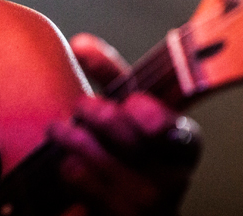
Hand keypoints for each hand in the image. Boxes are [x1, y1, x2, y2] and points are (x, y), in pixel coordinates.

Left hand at [45, 34, 201, 215]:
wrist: (129, 206)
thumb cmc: (129, 148)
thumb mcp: (127, 108)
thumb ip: (109, 74)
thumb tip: (80, 43)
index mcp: (182, 145)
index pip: (177, 131)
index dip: (152, 116)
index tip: (130, 103)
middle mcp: (172, 178)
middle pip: (133, 142)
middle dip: (102, 118)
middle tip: (82, 105)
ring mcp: (147, 205)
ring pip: (104, 165)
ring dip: (75, 141)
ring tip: (59, 129)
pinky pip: (87, 188)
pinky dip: (71, 169)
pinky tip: (66, 161)